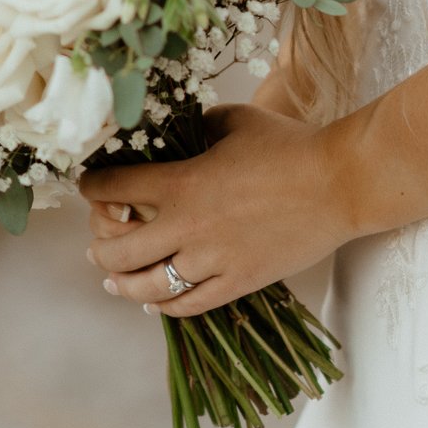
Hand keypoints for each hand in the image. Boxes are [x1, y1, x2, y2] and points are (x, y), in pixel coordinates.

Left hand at [81, 105, 349, 317]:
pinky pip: (189, 305)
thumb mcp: (236, 121)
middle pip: (119, 249)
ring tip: (113, 280)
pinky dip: (164, 306)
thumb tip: (178, 132)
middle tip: (96, 242)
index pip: (116, 188)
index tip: (88, 186)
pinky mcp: (237, 283)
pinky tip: (156, 302)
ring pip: (148, 286)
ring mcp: (212, 260)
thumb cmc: (290, 144)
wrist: (339, 184)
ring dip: (122, 284)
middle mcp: (188, 226)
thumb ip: (198, 126)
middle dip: (99, 245)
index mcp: (183, 182)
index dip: (92, 187)